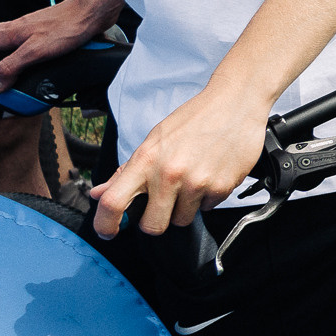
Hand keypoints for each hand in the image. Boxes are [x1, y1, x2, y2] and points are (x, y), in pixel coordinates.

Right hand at [0, 0, 110, 90]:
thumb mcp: (37, 50)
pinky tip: (31, 66)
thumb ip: (14, 66)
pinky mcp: (46, 31)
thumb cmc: (68, 26)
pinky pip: (23, 43)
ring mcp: (31, 28)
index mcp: (10, 33)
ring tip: (5, 76)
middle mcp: (17, 28)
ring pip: (4, 41)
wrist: (94, 9)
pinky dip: (18, 55)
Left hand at [90, 83, 267, 238]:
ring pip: (182, 220)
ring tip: (193, 180)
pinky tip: (211, 174)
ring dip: (185, 207)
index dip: (105, 224)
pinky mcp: (222, 187)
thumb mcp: (155, 139)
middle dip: (155, 220)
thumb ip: (127, 170)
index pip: (113, 202)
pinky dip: (208, 197)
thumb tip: (99, 194)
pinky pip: (207, 208)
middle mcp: (169, 174)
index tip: (108, 232)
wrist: (236, 103)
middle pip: (151, 226)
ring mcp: (197, 182)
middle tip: (163, 204)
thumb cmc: (194, 119)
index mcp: (147, 160)